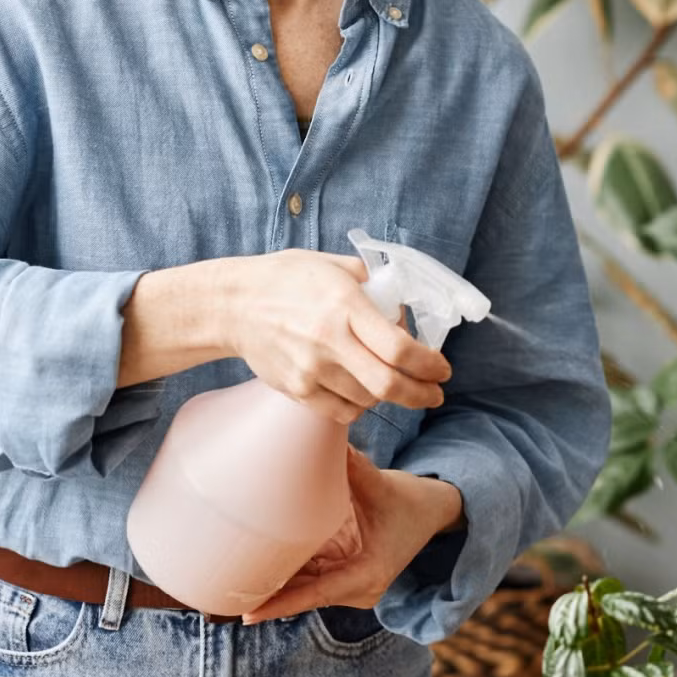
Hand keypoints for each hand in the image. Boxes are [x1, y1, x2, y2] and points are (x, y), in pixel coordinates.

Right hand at [223, 252, 450, 426]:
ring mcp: (310, 370)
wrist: (233, 305)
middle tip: (435, 394)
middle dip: (421, 394)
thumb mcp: (334, 266)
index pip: (398, 348)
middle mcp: (328, 341)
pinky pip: (342, 411)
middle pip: (388, 384)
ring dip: (389, 396)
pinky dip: (361, 405)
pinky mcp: (296, 389)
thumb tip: (401, 311)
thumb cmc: (286, 280)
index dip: (429, 364)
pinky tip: (363, 392)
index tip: (443, 368)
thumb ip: (372, 285)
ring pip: (367, 400)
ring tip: (394, 384)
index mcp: (344, 306)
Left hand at [243, 449, 463, 623]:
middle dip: (266, 597)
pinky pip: (309, 580)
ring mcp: (350, 586)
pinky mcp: (343, 576)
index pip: (316, 594)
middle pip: (303, 596)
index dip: (281, 604)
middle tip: (221, 597)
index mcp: (368, 574)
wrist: (434, 512)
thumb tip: (325, 438)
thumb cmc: (409, 500)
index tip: (249, 614)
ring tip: (227, 586)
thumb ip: (353, 467)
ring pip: (303, 589)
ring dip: (271, 587)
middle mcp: (358, 589)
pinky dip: (285, 575)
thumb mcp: (382, 485)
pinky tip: (252, 569)